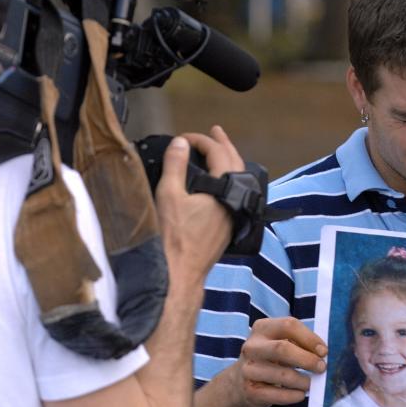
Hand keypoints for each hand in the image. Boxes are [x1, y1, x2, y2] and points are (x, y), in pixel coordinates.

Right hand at [155, 126, 243, 283]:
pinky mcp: (228, 229)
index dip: (201, 140)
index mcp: (224, 190)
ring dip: (227, 164)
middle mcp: (234, 202)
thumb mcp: (169, 194)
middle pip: (235, 165)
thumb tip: (181, 143)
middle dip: (223, 146)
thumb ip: (176, 165)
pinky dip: (225, 183)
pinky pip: (233, 196)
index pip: (218, 154)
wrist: (180, 274)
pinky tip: (216, 185)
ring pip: (237, 182)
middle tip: (216, 132)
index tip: (184, 138)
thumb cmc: (173, 238)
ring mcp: (233, 217)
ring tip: (218, 153)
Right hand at [227, 316, 326, 406]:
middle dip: (307, 359)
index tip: (324, 351)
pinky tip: (300, 394)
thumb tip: (322, 354)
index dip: (309, 338)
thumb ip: (299, 344)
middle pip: (282, 349)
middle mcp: (251, 347)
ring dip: (302, 381)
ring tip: (310, 384)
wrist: (242, 382)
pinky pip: (277, 394)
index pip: (288, 325)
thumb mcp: (280, 343)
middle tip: (321, 368)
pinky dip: (293, 395)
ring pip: (282, 375)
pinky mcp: (250, 390)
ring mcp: (248, 369)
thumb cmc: (271, 359)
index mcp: (262, 328)